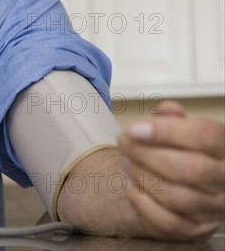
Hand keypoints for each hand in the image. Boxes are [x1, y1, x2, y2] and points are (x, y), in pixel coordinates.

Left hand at [118, 101, 224, 240]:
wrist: (186, 185)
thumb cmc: (184, 152)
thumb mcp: (182, 130)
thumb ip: (173, 118)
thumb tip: (167, 110)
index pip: (206, 136)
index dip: (167, 131)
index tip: (135, 128)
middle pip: (191, 168)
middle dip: (148, 154)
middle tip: (124, 143)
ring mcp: (214, 208)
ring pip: (177, 196)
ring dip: (142, 175)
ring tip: (126, 160)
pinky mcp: (195, 229)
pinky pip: (167, 221)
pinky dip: (143, 201)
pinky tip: (132, 184)